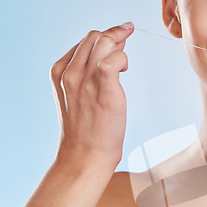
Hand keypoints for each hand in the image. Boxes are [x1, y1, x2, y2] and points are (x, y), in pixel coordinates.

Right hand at [50, 22, 133, 170]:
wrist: (85, 155)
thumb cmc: (88, 128)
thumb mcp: (80, 95)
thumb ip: (91, 71)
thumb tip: (114, 47)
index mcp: (60, 72)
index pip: (83, 41)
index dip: (104, 36)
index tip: (119, 36)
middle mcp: (70, 74)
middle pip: (94, 37)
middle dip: (114, 34)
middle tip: (128, 38)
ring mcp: (85, 81)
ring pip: (104, 43)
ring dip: (120, 47)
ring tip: (124, 65)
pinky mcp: (104, 90)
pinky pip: (113, 61)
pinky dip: (122, 60)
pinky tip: (124, 71)